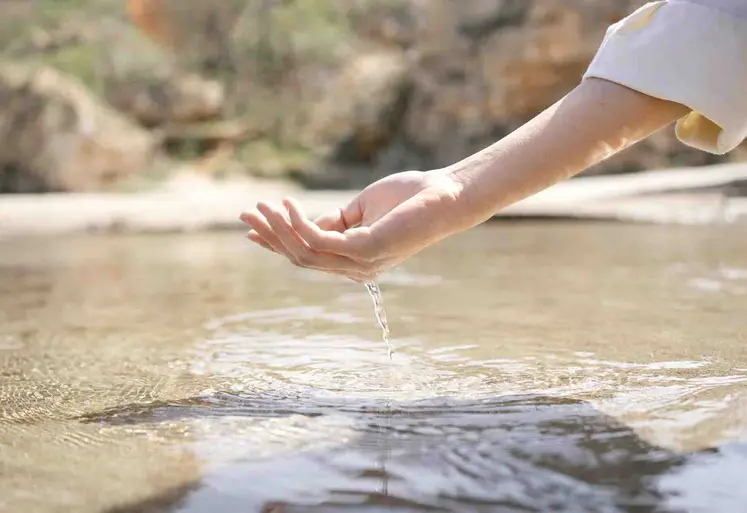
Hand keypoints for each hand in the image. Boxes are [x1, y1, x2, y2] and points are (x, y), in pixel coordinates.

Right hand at [239, 170, 462, 281]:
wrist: (446, 194)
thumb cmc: (409, 198)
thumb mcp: (360, 209)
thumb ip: (334, 220)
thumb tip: (304, 222)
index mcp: (354, 260)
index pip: (308, 256)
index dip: (277, 242)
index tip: (251, 228)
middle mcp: (355, 268)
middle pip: (300, 257)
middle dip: (270, 236)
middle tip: (244, 214)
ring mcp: (360, 263)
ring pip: (304, 252)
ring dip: (277, 228)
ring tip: (260, 206)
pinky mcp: (365, 250)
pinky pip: (319, 240)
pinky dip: (298, 223)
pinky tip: (287, 205)